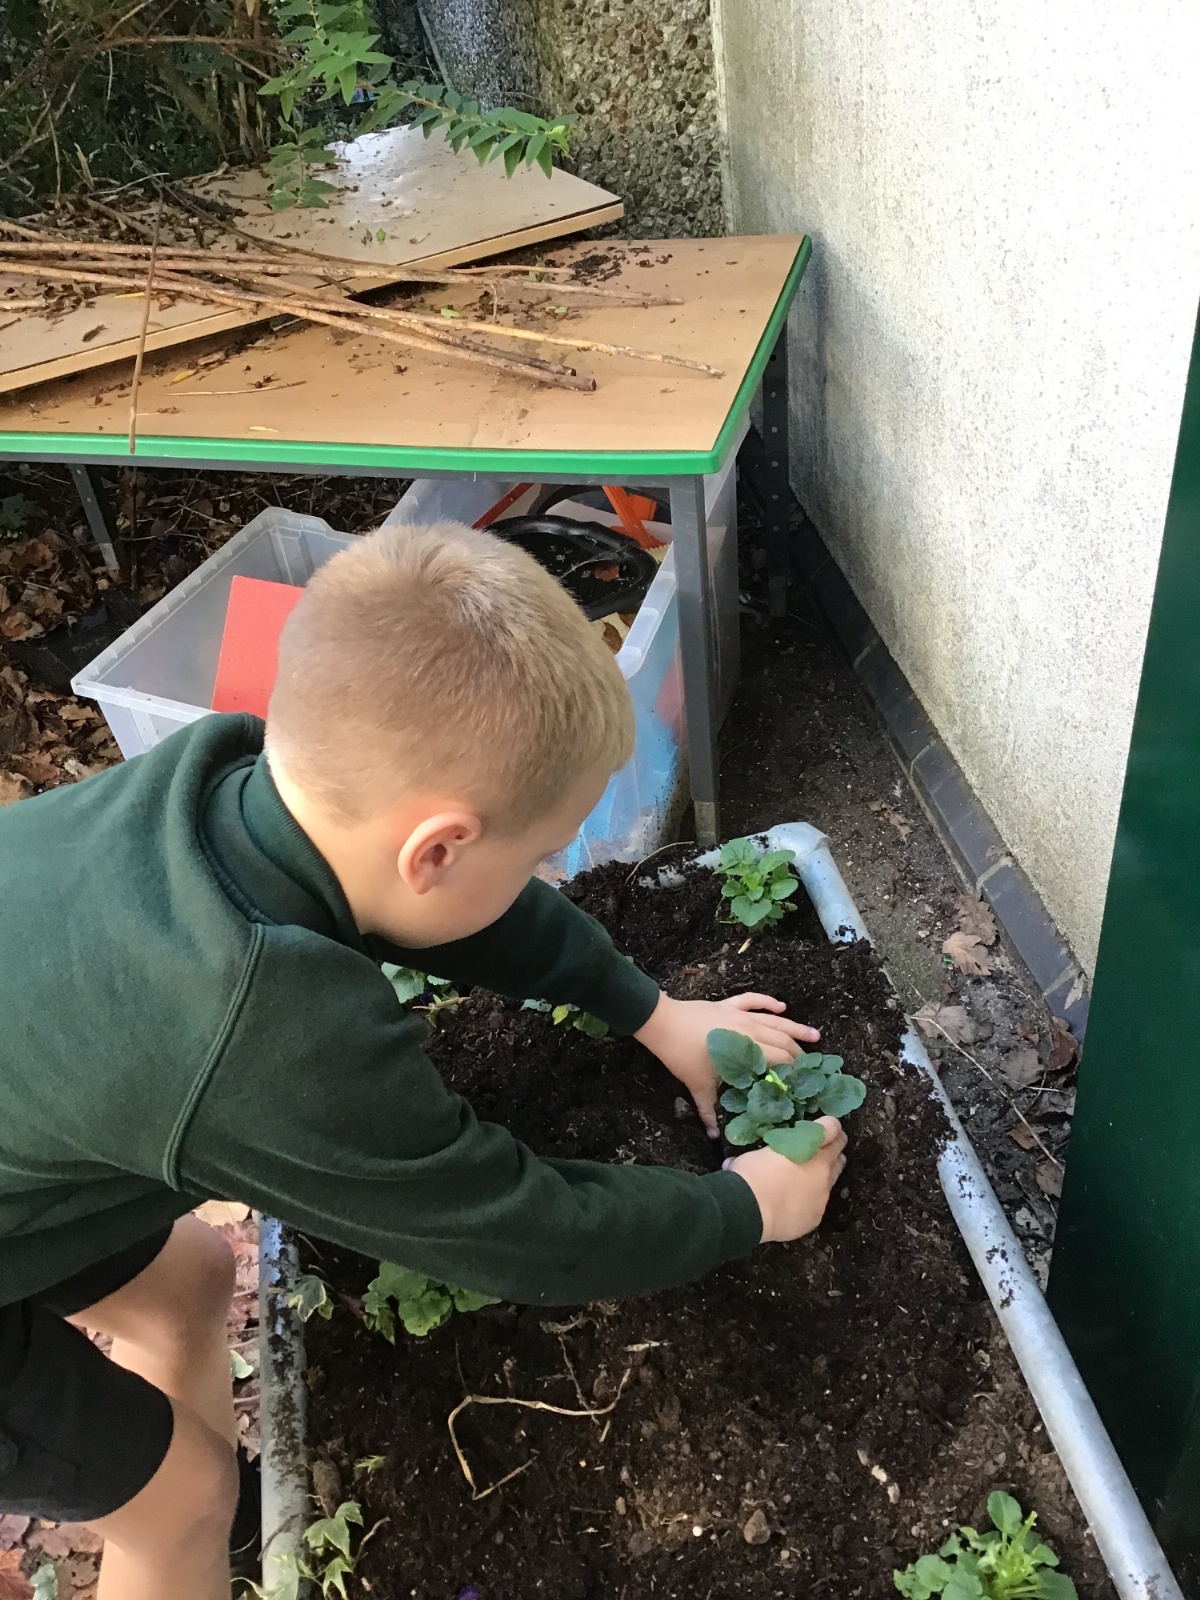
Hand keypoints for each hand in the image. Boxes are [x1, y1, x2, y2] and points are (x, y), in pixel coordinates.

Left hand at [633, 991, 820, 1137]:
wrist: (661, 1023)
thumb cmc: (681, 1055)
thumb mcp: (697, 1085)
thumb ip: (709, 1111)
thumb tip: (714, 1135)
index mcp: (745, 1048)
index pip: (778, 1059)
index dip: (793, 1070)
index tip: (802, 1082)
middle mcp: (749, 1029)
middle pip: (782, 1040)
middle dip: (799, 1053)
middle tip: (812, 1066)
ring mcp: (739, 1014)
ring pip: (775, 1020)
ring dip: (796, 1028)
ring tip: (815, 1036)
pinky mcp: (728, 1004)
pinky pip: (753, 1000)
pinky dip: (768, 1002)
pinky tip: (782, 1006)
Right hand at [726, 1118, 846, 1240]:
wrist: (750, 1210)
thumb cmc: (750, 1174)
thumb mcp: (755, 1154)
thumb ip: (759, 1156)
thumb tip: (735, 1162)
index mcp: (807, 1145)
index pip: (831, 1127)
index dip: (831, 1125)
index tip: (829, 1126)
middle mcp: (821, 1167)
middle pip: (838, 1152)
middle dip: (834, 1148)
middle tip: (826, 1148)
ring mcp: (822, 1193)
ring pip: (833, 1178)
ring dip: (827, 1173)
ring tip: (816, 1175)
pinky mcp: (817, 1215)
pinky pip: (819, 1203)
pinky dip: (813, 1199)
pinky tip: (800, 1202)